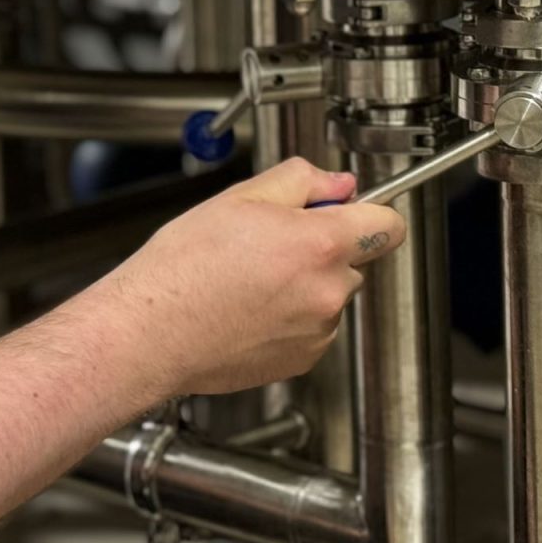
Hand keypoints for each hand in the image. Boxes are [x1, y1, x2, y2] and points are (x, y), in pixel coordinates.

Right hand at [95, 158, 405, 397]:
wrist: (152, 332)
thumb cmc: (184, 268)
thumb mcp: (239, 199)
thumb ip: (301, 182)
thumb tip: (337, 184)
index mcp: (319, 244)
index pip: (388, 225)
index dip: (369, 212)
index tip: (351, 211)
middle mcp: (328, 291)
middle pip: (355, 260)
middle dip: (324, 248)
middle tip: (271, 243)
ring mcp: (318, 331)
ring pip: (330, 295)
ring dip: (306, 285)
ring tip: (250, 280)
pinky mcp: (302, 360)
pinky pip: (313, 328)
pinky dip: (291, 318)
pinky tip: (248, 308)